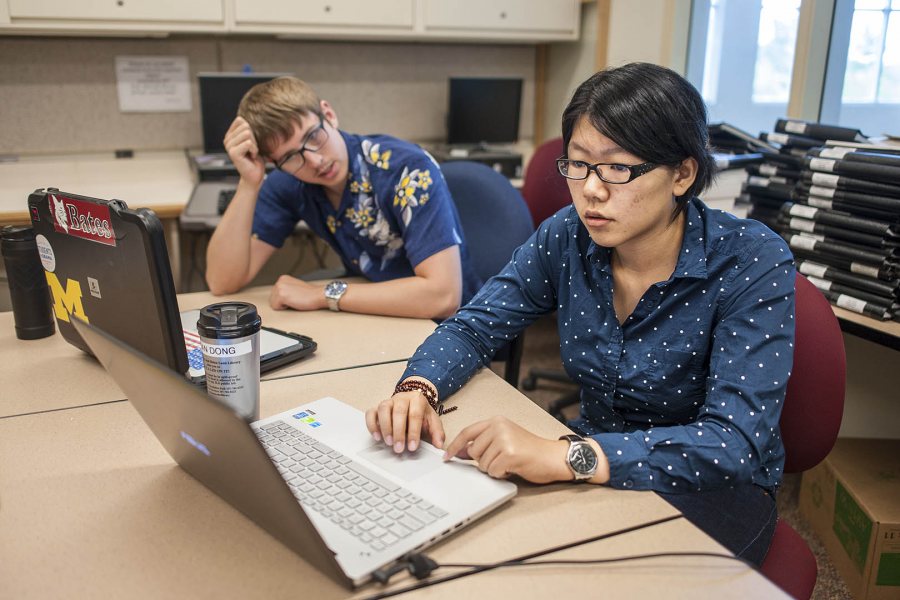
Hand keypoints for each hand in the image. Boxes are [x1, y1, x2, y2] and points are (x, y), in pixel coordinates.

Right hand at [223, 117, 265, 187]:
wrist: (255, 175)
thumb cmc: (256, 158)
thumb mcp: (253, 140)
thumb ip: (249, 129)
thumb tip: (251, 115)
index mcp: (230, 135)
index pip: (241, 120)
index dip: (251, 129)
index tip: (251, 142)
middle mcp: (227, 139)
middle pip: (245, 126)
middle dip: (254, 138)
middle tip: (252, 149)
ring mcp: (229, 146)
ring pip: (248, 134)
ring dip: (254, 144)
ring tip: (251, 153)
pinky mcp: (233, 153)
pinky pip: (248, 143)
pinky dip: (254, 150)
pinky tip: (251, 156)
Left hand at [269, 275, 326, 310]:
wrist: (318, 295)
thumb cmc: (310, 294)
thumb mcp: (295, 287)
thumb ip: (286, 289)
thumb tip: (279, 297)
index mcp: (283, 278)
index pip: (274, 294)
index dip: (283, 299)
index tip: (293, 297)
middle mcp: (280, 281)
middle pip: (272, 299)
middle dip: (282, 302)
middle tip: (295, 299)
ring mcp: (280, 287)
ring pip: (273, 303)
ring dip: (283, 305)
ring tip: (294, 301)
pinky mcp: (281, 295)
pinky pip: (276, 307)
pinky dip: (284, 308)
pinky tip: (293, 303)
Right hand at [365, 388, 445, 452]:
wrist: (412, 402)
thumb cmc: (421, 413)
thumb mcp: (432, 421)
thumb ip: (437, 432)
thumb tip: (439, 445)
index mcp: (417, 400)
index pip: (415, 415)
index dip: (413, 432)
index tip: (412, 447)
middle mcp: (402, 398)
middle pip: (399, 412)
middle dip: (398, 432)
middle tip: (399, 448)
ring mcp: (388, 401)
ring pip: (383, 409)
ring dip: (385, 427)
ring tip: (388, 442)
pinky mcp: (377, 407)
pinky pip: (371, 413)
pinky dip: (372, 424)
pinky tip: (376, 436)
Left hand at [442, 416, 572, 483]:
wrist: (553, 457)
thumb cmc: (530, 450)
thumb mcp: (505, 440)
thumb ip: (483, 444)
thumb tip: (461, 452)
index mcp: (497, 421)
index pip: (467, 432)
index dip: (455, 446)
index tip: (447, 456)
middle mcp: (499, 427)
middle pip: (473, 451)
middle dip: (484, 461)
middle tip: (501, 459)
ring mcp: (504, 439)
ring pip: (482, 463)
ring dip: (494, 468)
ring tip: (509, 462)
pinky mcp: (510, 454)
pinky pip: (493, 471)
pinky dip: (501, 474)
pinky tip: (513, 467)